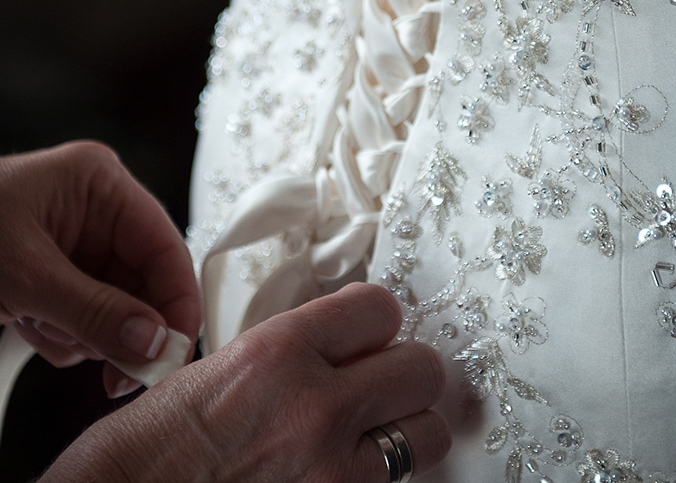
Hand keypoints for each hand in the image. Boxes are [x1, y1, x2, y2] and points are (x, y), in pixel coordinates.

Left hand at [0, 141, 200, 396]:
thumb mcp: (25, 274)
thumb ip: (95, 310)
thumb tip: (154, 343)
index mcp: (100, 182)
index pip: (164, 243)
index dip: (175, 301)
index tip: (173, 354)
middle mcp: (97, 206)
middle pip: (144, 278)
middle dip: (126, 327)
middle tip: (116, 375)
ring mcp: (78, 238)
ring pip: (117, 303)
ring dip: (85, 332)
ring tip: (39, 326)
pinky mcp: (58, 268)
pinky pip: (87, 313)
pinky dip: (63, 333)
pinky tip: (28, 324)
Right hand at [43, 283, 450, 482]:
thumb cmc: (151, 448)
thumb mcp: (221, 369)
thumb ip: (289, 351)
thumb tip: (339, 346)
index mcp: (278, 353)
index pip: (379, 308)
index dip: (376, 321)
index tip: (369, 333)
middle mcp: (315, 409)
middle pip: (421, 369)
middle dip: (404, 374)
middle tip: (382, 383)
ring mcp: (333, 474)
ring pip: (427, 437)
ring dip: (405, 432)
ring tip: (374, 435)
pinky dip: (378, 478)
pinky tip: (345, 472)